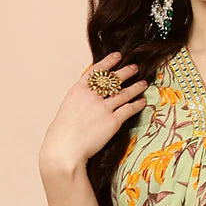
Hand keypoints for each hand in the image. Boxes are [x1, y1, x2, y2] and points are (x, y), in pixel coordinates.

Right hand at [39, 51, 148, 172]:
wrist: (65, 149)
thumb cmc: (62, 134)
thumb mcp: (67, 109)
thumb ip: (79, 100)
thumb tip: (87, 98)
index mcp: (79, 90)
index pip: (97, 70)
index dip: (109, 62)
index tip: (117, 56)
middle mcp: (92, 95)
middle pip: (113, 79)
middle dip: (126, 72)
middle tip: (134, 68)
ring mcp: (103, 108)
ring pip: (124, 93)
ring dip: (136, 87)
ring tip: (143, 83)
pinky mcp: (113, 121)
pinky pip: (129, 109)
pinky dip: (137, 104)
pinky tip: (142, 102)